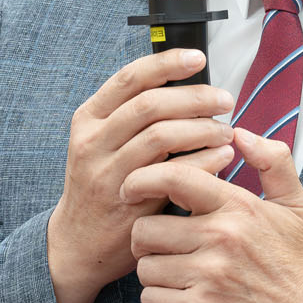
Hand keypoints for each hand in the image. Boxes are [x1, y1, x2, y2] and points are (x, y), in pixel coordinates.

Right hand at [47, 49, 234, 302]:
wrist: (76, 243)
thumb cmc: (101, 185)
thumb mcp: (102, 143)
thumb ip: (134, 116)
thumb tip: (186, 86)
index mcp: (89, 118)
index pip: (130, 79)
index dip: (167, 63)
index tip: (198, 59)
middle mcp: (94, 142)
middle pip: (150, 105)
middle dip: (194, 97)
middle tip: (225, 100)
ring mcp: (108, 173)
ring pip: (161, 136)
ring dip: (201, 129)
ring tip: (226, 131)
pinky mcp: (128, 202)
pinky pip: (172, 174)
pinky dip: (202, 160)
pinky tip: (222, 157)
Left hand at [122, 128, 302, 302]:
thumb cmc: (295, 262)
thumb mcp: (295, 205)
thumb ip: (272, 161)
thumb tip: (241, 133)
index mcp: (237, 206)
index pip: (173, 178)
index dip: (142, 180)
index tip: (131, 188)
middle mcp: (220, 238)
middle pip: (146, 230)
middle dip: (147, 239)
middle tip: (163, 246)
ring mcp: (209, 277)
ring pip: (145, 267)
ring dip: (155, 272)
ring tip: (178, 274)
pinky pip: (151, 299)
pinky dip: (161, 301)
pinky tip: (182, 298)